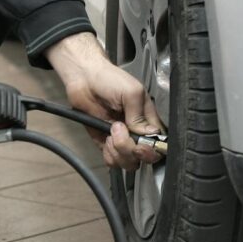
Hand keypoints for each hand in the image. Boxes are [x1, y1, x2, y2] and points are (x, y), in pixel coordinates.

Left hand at [45, 32, 163, 169]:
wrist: (84, 79)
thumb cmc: (109, 79)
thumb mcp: (131, 92)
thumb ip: (139, 115)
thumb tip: (148, 134)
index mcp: (148, 119)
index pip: (158, 144)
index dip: (151, 149)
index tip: (141, 144)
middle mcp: (136, 132)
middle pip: (143, 157)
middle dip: (131, 149)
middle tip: (119, 130)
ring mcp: (121, 139)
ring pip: (128, 162)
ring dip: (118, 150)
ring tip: (111, 130)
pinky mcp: (105, 143)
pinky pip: (112, 161)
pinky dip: (108, 154)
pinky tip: (105, 138)